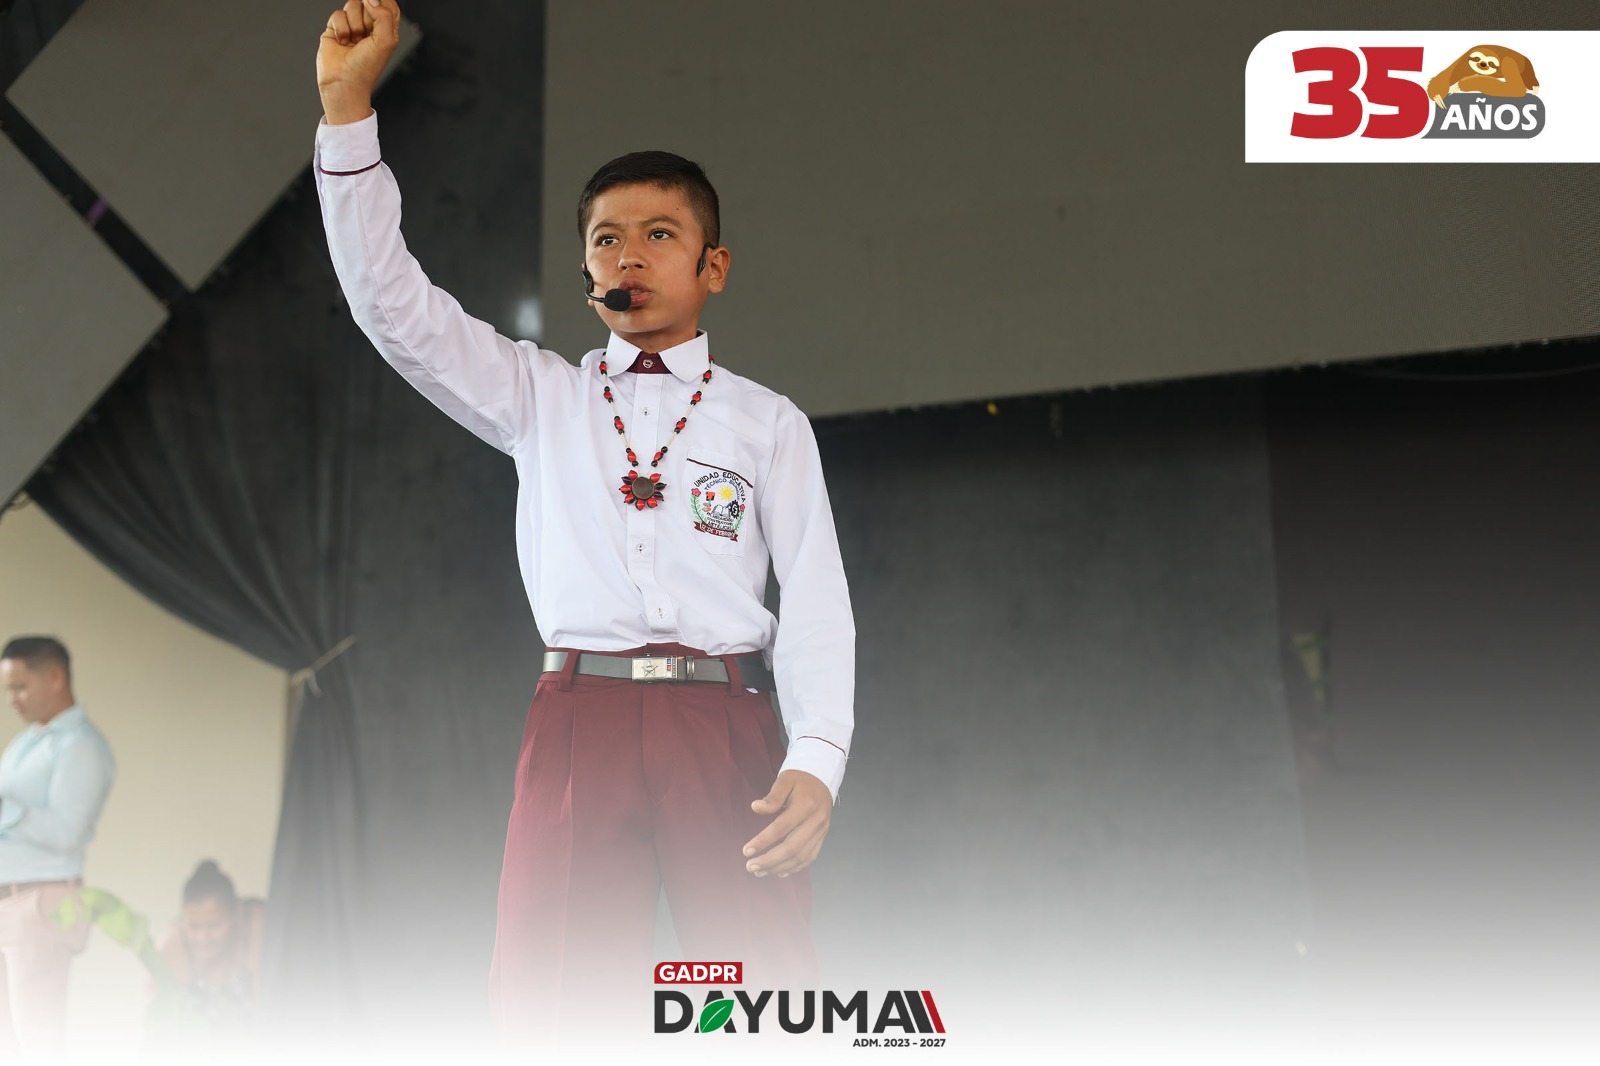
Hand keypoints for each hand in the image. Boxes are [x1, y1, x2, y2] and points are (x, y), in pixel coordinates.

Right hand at [317, 0, 401, 123]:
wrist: (344, 82)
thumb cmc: (366, 68)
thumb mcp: (386, 41)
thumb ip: (384, 15)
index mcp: (387, 29)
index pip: (388, 4)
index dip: (382, 1)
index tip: (376, 8)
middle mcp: (370, 26)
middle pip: (369, 1)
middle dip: (367, 17)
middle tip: (366, 35)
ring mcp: (353, 26)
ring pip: (352, 5)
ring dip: (354, 25)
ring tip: (354, 42)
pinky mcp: (336, 28)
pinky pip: (338, 14)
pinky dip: (341, 28)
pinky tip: (343, 42)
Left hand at [743, 770, 831, 878]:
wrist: (821, 779)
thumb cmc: (799, 780)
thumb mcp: (784, 780)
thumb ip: (772, 797)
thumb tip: (755, 807)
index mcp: (806, 805)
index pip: (781, 828)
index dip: (763, 841)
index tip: (746, 851)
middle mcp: (816, 821)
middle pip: (792, 848)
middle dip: (769, 861)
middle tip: (750, 867)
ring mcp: (821, 830)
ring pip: (801, 856)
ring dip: (779, 867)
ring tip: (760, 872)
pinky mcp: (822, 836)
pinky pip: (810, 857)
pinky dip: (794, 867)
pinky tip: (779, 872)